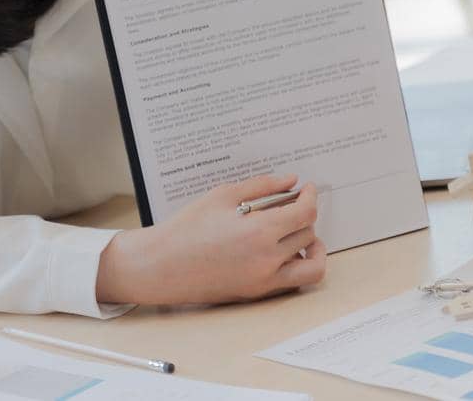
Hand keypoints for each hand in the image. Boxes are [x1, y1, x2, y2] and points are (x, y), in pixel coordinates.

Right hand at [97, 173, 325, 305]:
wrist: (161, 265)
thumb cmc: (187, 227)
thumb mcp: (223, 195)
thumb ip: (262, 186)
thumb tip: (291, 180)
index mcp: (260, 231)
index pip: (305, 213)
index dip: (311, 197)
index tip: (307, 189)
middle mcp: (267, 259)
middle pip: (308, 233)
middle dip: (305, 215)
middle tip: (292, 203)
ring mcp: (264, 280)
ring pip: (310, 262)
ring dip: (309, 243)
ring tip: (295, 230)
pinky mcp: (257, 293)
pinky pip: (295, 281)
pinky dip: (299, 265)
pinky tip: (284, 250)